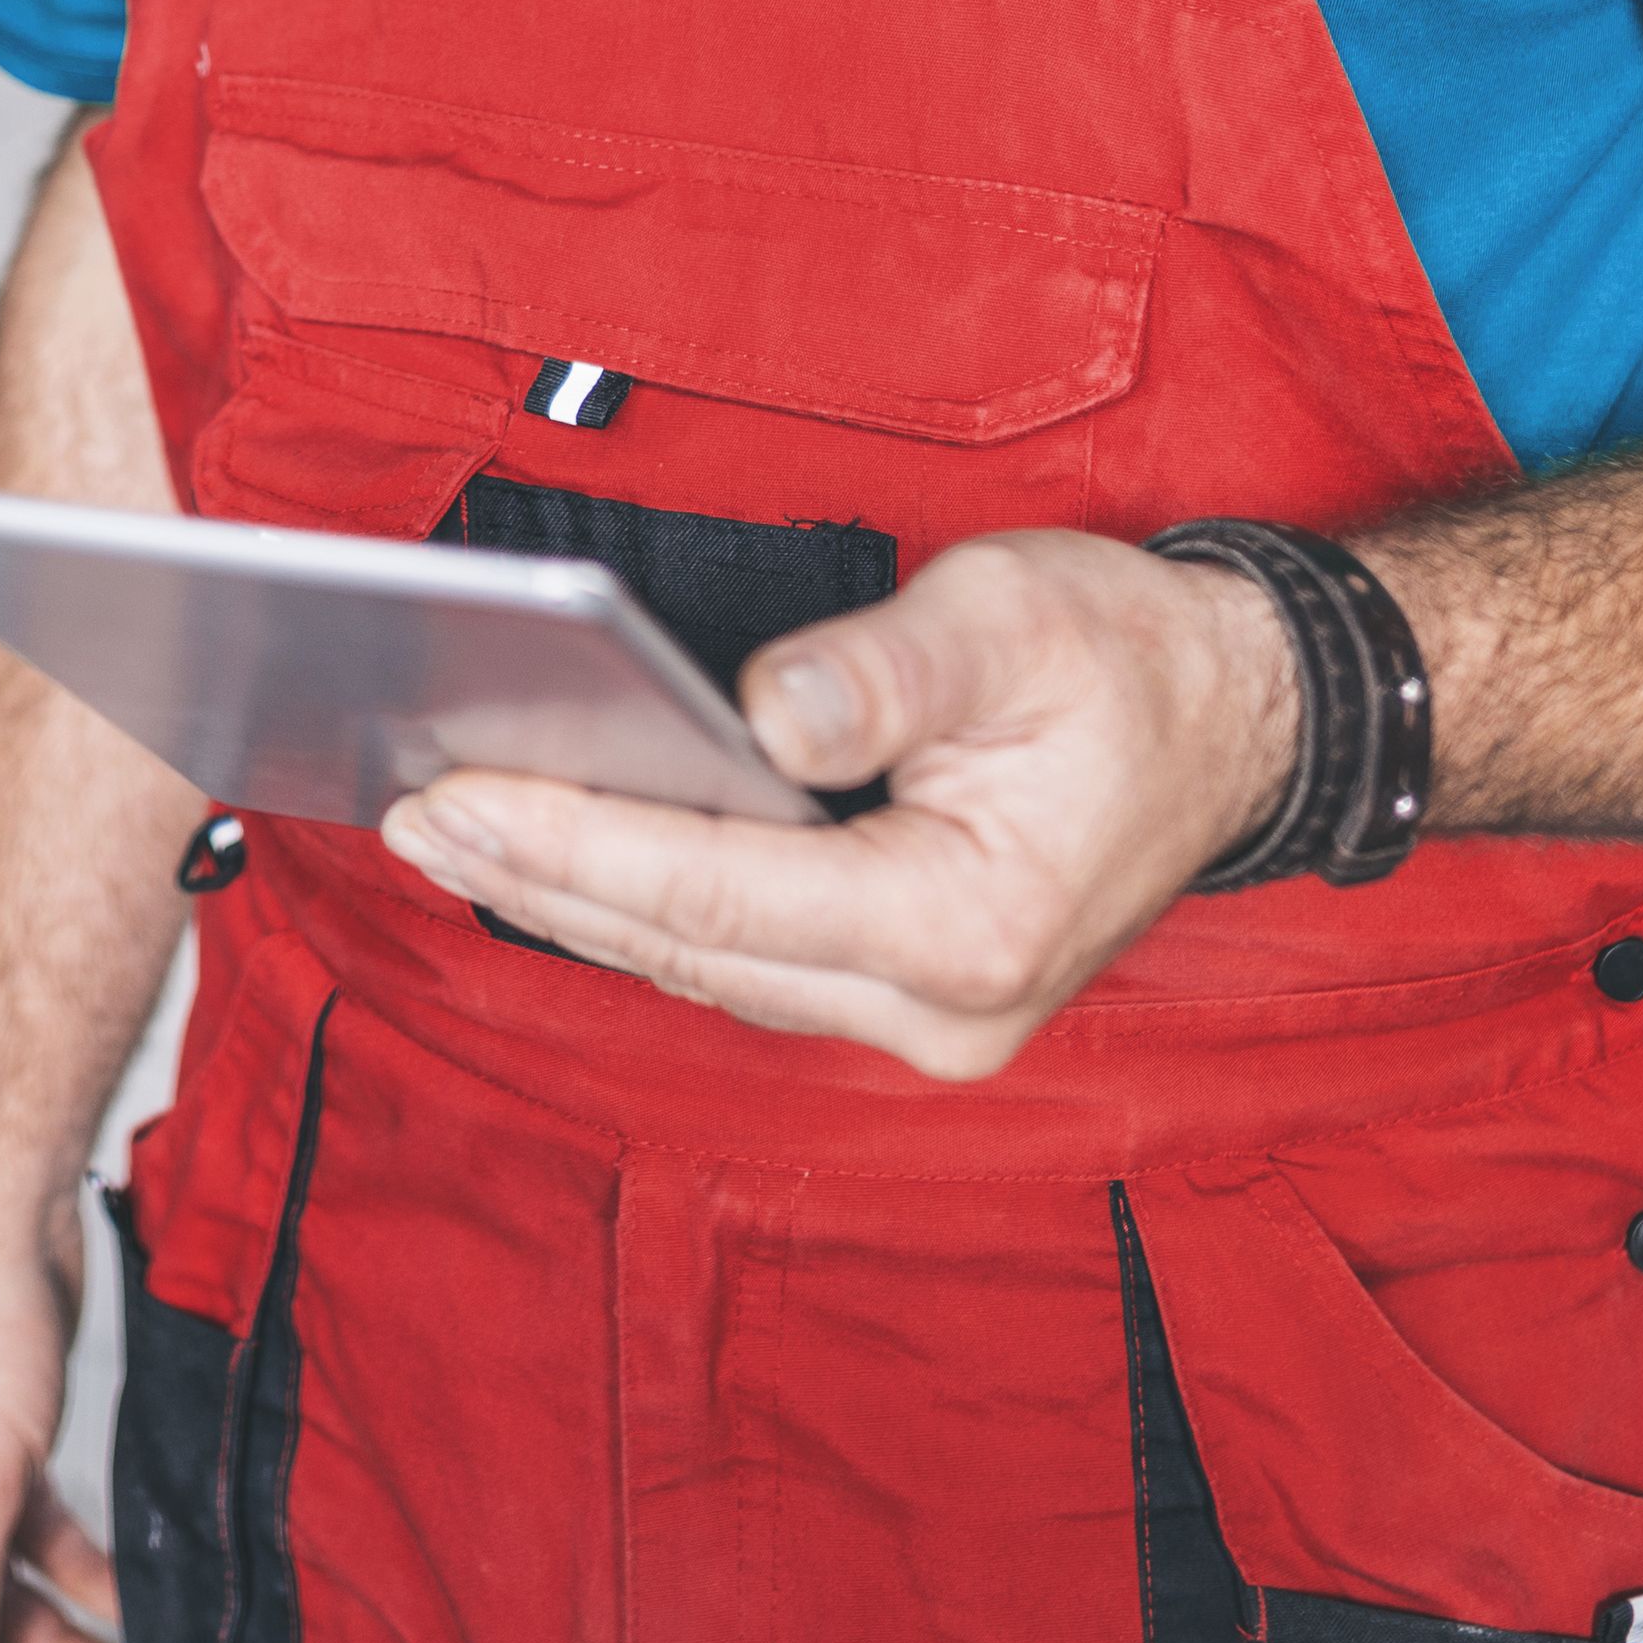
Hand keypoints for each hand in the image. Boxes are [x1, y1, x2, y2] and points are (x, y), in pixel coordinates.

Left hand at [378, 525, 1294, 1079]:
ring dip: (574, 899)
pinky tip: (553, 856)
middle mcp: (940, 1010)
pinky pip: (739, 961)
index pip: (724, 891)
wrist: (1237, 723)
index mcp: (967, 925)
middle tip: (406, 808)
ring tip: (445, 827)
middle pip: (694, 947)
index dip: (578, 841)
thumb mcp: (1015, 620)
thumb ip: (884, 673)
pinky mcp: (901, 998)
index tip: (453, 794)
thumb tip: (761, 715)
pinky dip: (641, 909)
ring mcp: (922, 1022)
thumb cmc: (1129, 660)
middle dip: (540, 875)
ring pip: (705, 968)